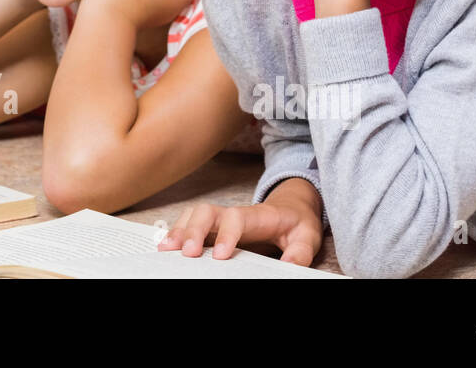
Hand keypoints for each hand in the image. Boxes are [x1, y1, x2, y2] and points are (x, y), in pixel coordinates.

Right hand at [158, 188, 322, 266]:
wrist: (291, 209)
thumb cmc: (297, 224)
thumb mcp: (308, 236)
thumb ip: (300, 251)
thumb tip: (290, 266)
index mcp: (258, 216)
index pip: (236, 218)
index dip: (226, 234)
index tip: (220, 256)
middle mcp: (233, 214)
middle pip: (206, 212)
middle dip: (193, 229)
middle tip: (186, 252)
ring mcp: (221, 220)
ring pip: (194, 216)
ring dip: (179, 230)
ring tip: (167, 249)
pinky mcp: (213, 228)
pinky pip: (190, 225)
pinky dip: (176, 233)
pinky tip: (166, 247)